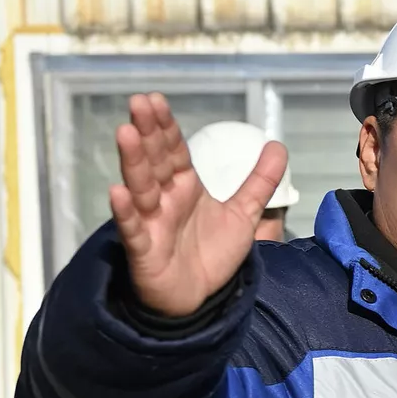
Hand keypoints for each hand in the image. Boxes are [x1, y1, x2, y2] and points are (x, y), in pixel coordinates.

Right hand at [109, 93, 287, 316]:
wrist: (200, 298)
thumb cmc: (211, 253)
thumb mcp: (243, 214)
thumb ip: (259, 181)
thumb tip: (278, 145)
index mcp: (184, 187)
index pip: (174, 151)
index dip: (166, 127)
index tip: (156, 99)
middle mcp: (165, 200)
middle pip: (155, 161)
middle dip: (148, 133)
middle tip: (140, 103)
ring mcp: (151, 222)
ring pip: (141, 187)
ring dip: (134, 161)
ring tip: (126, 132)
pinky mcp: (144, 250)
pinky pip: (133, 228)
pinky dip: (126, 211)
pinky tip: (118, 192)